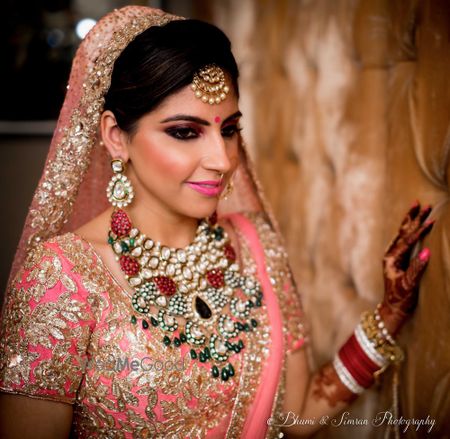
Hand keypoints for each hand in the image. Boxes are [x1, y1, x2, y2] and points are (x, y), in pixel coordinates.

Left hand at [380, 201, 433, 335]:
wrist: (393, 308)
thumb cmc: (401, 298)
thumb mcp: (410, 284)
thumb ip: (417, 268)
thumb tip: (427, 252)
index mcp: (391, 259)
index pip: (407, 241)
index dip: (419, 232)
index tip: (430, 222)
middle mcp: (390, 254)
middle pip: (403, 232)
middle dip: (414, 218)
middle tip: (423, 204)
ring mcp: (393, 256)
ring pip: (403, 233)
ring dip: (411, 220)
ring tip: (417, 206)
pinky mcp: (398, 258)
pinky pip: (405, 239)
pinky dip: (410, 229)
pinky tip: (413, 222)